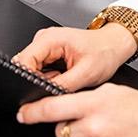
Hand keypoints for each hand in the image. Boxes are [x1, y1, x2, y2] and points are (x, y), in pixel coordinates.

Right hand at [13, 25, 135, 91]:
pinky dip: (49, 79)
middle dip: (38, 81)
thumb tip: (44, 98)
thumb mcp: (85, 73)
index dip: (27, 79)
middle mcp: (44, 39)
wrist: (113, 45)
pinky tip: (64, 78)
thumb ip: (61, 86)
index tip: (37, 92)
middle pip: (26, 66)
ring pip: (32, 70)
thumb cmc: (103, 52)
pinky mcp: (49, 53)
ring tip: (66, 79)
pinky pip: (40, 70)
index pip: (23, 60)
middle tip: (60, 84)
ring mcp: (46, 46)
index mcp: (50, 38)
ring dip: (45, 80)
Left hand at [18, 84, 137, 136]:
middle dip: (67, 125)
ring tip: (100, 130)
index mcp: (93, 104)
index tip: (22, 114)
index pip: (53, 108)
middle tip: (85, 119)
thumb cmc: (137, 108)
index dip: (34, 112)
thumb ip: (84, 98)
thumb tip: (62, 105)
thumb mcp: (109, 92)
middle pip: (61, 130)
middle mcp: (94, 128)